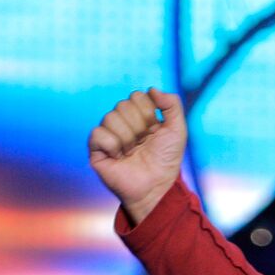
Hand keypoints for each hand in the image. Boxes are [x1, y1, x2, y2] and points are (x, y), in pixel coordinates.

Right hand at [88, 88, 185, 224]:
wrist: (157, 186)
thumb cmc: (166, 160)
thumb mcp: (178, 130)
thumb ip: (172, 105)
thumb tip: (152, 89)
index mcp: (139, 116)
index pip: (137, 96)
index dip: (148, 112)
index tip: (156, 130)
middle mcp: (122, 123)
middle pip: (123, 105)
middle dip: (140, 126)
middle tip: (144, 143)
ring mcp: (108, 134)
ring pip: (110, 118)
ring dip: (128, 138)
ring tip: (132, 152)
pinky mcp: (96, 148)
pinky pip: (98, 133)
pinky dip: (112, 145)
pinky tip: (119, 157)